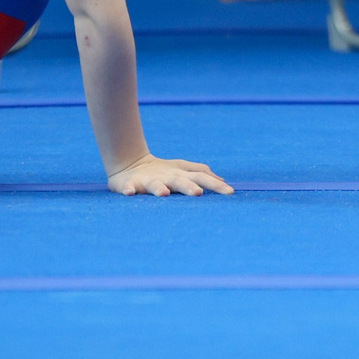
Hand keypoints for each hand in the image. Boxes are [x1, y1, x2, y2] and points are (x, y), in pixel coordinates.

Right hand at [106, 153, 231, 196]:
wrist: (131, 164)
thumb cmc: (163, 171)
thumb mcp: (183, 170)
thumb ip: (202, 174)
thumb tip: (223, 181)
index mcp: (181, 174)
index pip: (201, 177)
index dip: (215, 184)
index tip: (230, 193)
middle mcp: (167, 177)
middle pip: (180, 181)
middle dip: (189, 187)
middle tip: (198, 193)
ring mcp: (149, 180)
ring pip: (155, 185)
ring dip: (159, 188)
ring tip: (163, 194)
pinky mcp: (131, 184)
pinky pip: (128, 187)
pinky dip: (128, 189)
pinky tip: (129, 193)